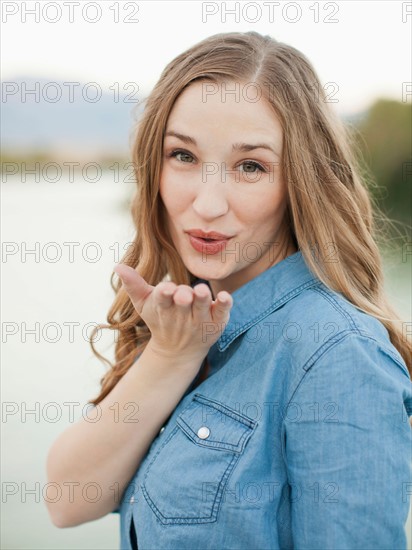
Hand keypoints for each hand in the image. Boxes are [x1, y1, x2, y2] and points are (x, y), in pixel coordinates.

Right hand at [113, 264, 232, 360]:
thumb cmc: (159, 320)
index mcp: (164, 308)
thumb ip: (133, 284)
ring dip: (202, 299)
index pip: (162, 300)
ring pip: (202, 307)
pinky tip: (225, 296)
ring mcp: (201, 320)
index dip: (164, 295)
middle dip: (183, 298)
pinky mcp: (217, 321)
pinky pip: (223, 312)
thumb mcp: (143, 304)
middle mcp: (183, 316)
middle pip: (183, 304)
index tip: (166, 288)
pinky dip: (225, 305)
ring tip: (202, 290)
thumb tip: (117, 266)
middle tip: (184, 293)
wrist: (178, 351)